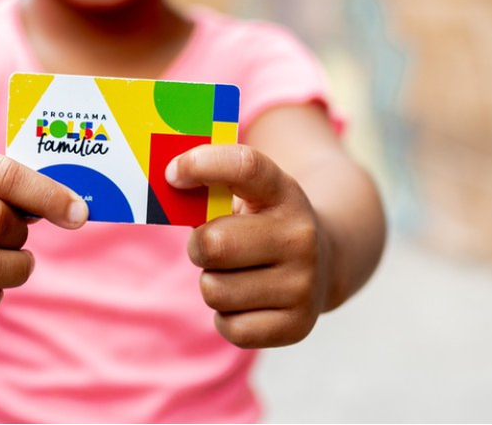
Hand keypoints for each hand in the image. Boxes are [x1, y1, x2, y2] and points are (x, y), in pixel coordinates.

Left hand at [166, 144, 332, 348]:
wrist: (325, 262)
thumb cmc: (263, 224)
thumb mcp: (250, 194)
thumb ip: (209, 188)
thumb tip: (165, 185)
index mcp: (283, 193)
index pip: (244, 167)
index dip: (202, 165)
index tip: (172, 174)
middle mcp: (300, 237)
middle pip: (213, 244)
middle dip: (199, 246)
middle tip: (211, 245)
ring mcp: (303, 284)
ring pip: (214, 290)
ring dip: (212, 283)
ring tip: (236, 273)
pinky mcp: (297, 326)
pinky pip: (229, 327)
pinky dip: (227, 317)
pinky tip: (248, 300)